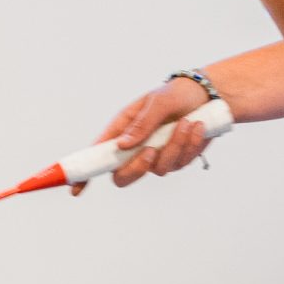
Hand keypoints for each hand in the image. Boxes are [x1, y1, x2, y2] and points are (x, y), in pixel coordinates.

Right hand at [67, 74, 213, 196]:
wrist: (207, 95)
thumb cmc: (176, 94)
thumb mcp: (158, 102)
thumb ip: (142, 124)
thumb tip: (122, 146)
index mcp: (122, 130)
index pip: (98, 154)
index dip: (85, 173)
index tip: (76, 189)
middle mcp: (135, 146)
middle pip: (123, 176)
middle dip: (138, 168)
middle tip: (152, 151)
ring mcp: (156, 155)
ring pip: (158, 169)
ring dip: (175, 146)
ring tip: (187, 122)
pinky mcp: (176, 158)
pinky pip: (181, 163)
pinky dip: (190, 145)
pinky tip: (197, 126)